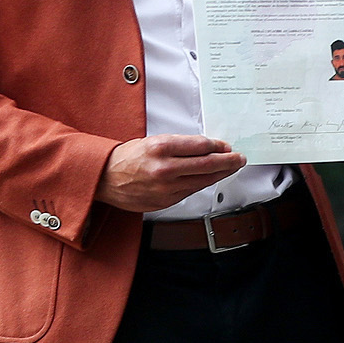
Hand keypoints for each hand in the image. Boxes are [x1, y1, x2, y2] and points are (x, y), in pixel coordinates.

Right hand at [97, 135, 246, 212]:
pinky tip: (209, 178)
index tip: (227, 146)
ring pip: (203, 181)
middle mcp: (165, 168)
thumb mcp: (152, 141)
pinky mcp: (165, 201)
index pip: (201, 146)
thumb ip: (180, 145)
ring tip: (230, 168)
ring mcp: (166, 188)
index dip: (219, 146)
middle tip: (239, 158)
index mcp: (161, 148)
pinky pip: (191, 191)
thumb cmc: (128, 158)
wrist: (104, 179)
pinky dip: (202, 183)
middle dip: (229, 161)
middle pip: (208, 165)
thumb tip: (209, 147)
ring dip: (221, 174)